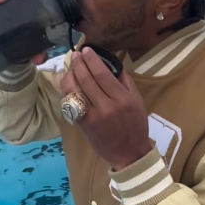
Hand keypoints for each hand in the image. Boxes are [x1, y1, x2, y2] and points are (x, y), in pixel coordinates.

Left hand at [61, 47, 152, 169]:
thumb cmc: (135, 126)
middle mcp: (106, 107)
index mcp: (122, 99)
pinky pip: (70, 104)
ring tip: (69, 67)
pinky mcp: (83, 125)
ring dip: (69, 76)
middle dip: (79, 64)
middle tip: (76, 55)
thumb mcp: (137, 101)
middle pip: (86, 80)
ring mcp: (92, 117)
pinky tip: (66, 83)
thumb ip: (125, 82)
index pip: (102, 74)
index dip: (92, 60)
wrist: (129, 154)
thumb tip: (112, 66)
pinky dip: (66, 91)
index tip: (86, 50)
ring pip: (75, 91)